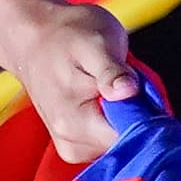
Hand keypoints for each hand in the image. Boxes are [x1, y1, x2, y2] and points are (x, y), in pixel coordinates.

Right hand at [0, 0, 138, 162]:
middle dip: (134, 113)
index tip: (141, 87)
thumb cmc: (68, 35)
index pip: (130, 136)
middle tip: (123, 78)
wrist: (34, 36)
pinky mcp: (72, 143)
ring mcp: (70, 145)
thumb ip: (112, 70)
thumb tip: (128, 91)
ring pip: (117, 141)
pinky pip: (105, 140)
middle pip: (125, 140)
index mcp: (77, 123)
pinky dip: (112, 119)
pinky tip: (101, 96)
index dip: (146, 114)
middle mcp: (71, 142)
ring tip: (108, 84)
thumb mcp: (96, 42)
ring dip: (123, 115)